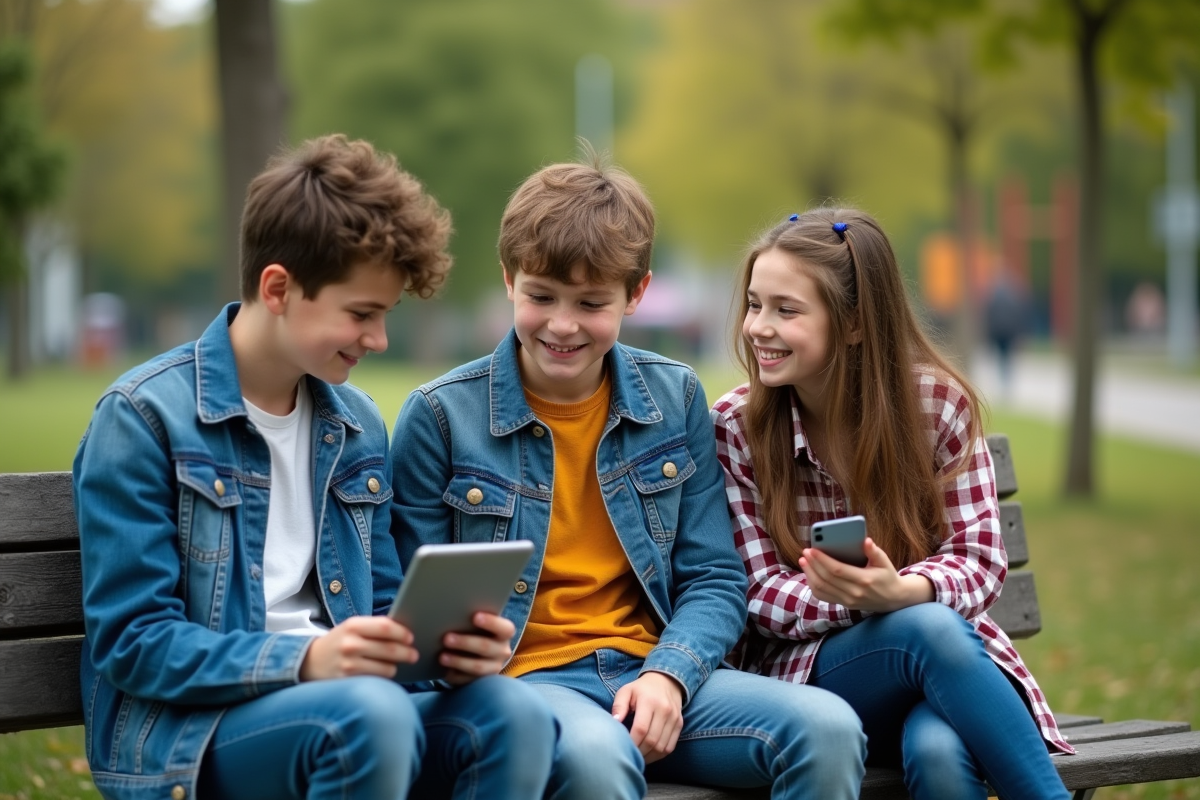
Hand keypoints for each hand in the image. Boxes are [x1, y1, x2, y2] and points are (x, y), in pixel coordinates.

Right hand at [300, 616, 417, 680]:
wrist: (309, 661)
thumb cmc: (339, 642)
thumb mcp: (351, 628)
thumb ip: (374, 628)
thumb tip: (406, 633)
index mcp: (353, 625)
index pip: (385, 627)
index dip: (402, 632)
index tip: (411, 638)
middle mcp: (350, 644)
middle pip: (389, 649)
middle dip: (407, 652)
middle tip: (414, 654)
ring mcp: (348, 664)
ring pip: (387, 668)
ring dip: (395, 667)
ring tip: (395, 664)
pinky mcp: (348, 682)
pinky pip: (376, 680)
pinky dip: (383, 677)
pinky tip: (382, 673)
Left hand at [438, 612, 515, 685]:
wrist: (479, 651)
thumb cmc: (476, 630)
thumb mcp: (479, 624)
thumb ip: (472, 620)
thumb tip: (454, 615)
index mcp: (505, 633)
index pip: (505, 628)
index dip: (491, 622)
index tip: (475, 617)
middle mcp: (503, 651)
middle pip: (486, 647)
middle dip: (465, 642)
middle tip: (446, 638)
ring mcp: (494, 668)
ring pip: (478, 667)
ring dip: (459, 661)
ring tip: (442, 657)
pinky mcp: (482, 681)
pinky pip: (469, 680)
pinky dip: (456, 676)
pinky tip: (446, 672)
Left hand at [611, 671, 683, 763]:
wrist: (666, 681)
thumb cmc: (641, 689)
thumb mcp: (626, 691)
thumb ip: (619, 706)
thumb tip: (614, 722)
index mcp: (649, 701)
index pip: (641, 729)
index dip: (632, 743)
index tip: (622, 749)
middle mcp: (664, 710)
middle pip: (652, 741)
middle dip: (639, 752)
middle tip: (629, 756)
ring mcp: (674, 718)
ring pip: (662, 747)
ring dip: (649, 756)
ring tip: (638, 758)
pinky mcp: (679, 725)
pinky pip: (670, 747)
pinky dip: (659, 755)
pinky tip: (649, 755)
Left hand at [799, 537, 933, 612]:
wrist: (894, 600)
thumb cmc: (887, 577)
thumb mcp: (885, 562)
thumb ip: (874, 552)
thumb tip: (865, 540)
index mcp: (864, 580)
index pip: (837, 570)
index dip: (822, 560)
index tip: (812, 549)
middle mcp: (854, 593)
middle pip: (826, 579)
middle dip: (813, 564)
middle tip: (805, 552)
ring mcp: (848, 601)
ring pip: (822, 589)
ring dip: (809, 574)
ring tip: (804, 561)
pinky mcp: (844, 605)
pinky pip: (823, 596)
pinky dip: (813, 585)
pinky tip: (809, 574)